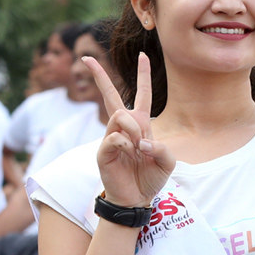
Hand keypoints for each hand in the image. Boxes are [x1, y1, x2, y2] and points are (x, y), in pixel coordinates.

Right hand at [85, 52, 174, 208]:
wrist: (137, 199)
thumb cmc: (150, 179)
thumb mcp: (167, 162)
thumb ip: (162, 148)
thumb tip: (141, 142)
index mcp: (140, 125)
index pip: (142, 94)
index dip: (143, 74)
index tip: (144, 55)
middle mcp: (123, 127)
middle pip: (110, 94)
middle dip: (99, 75)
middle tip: (87, 57)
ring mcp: (111, 138)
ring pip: (119, 115)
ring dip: (133, 129)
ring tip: (138, 148)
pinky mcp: (103, 151)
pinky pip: (114, 137)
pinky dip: (126, 144)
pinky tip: (130, 154)